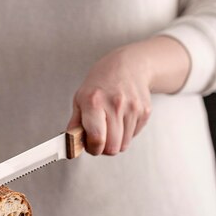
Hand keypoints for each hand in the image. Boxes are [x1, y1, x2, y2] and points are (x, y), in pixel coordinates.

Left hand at [67, 36, 190, 154]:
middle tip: (99, 138)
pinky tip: (121, 118)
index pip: (97, 139)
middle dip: (103, 148)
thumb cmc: (101, 82)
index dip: (92, 149)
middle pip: (112, 148)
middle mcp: (115, 104)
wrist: (128, 66)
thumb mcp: (80, 98)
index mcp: (94, 102)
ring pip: (124, 145)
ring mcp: (132, 108)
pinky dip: (126, 133)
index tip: (90, 146)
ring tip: (109, 125)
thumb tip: (70, 146)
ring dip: (115, 141)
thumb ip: (75, 124)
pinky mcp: (145, 112)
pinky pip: (133, 136)